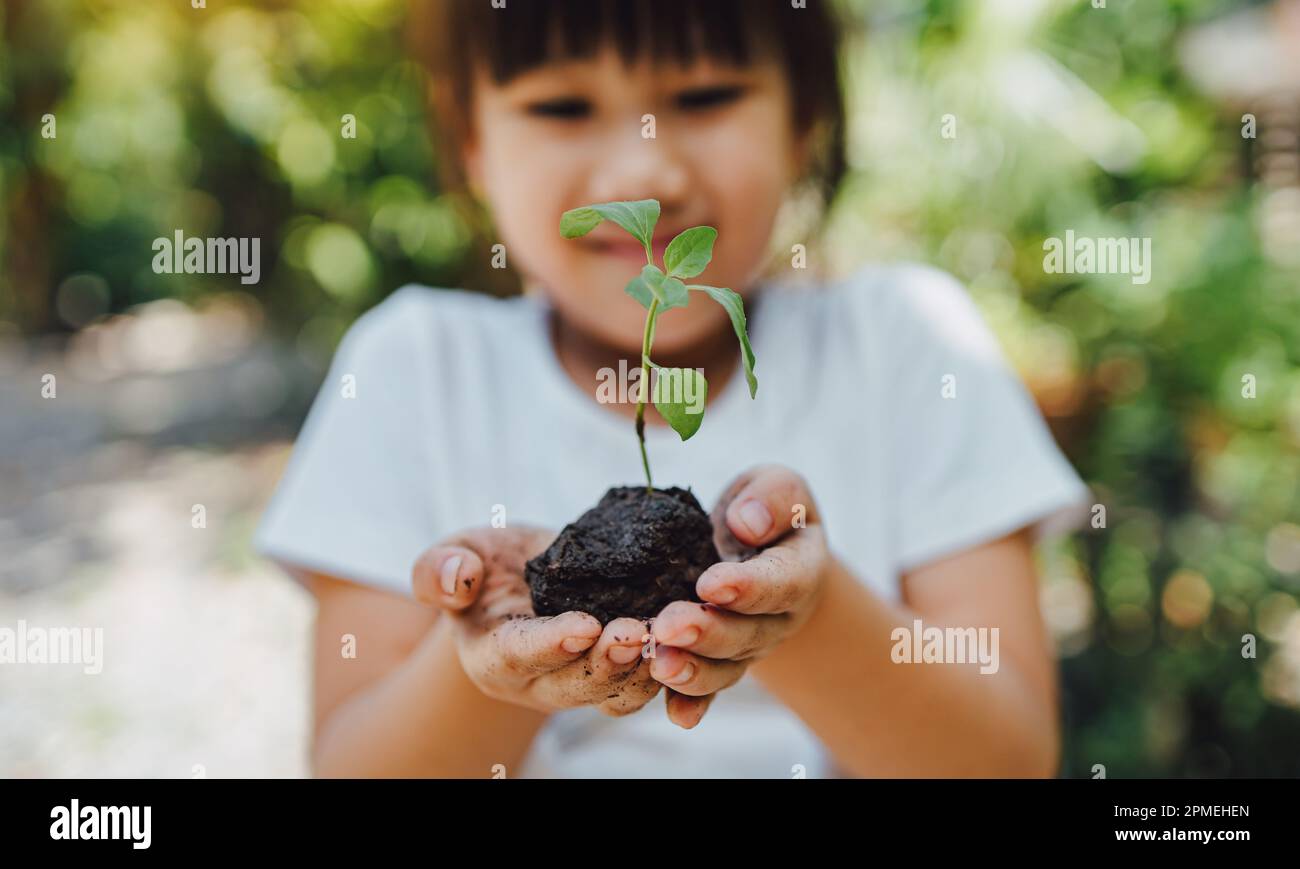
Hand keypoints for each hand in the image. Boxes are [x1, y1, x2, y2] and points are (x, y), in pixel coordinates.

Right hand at [412, 526, 662, 716]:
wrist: (522, 580)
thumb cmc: (484, 566)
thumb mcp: (454, 554)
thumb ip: (439, 569)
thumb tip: (455, 579)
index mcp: (492, 657)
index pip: (519, 655)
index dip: (551, 644)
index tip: (584, 626)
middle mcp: (537, 684)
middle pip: (573, 685)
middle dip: (607, 662)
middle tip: (637, 632)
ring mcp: (579, 686)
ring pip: (615, 694)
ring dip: (645, 671)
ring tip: (671, 637)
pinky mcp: (615, 678)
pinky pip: (644, 685)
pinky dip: (669, 669)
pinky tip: (692, 639)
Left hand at [650, 465, 829, 727]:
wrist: (760, 548)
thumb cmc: (765, 511)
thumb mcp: (779, 487)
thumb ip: (773, 498)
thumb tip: (746, 523)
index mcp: (799, 570)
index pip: (779, 582)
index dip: (747, 587)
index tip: (710, 584)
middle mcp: (777, 618)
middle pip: (747, 633)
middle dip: (708, 632)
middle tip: (668, 626)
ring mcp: (749, 646)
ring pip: (725, 666)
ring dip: (692, 670)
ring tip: (659, 665)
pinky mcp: (721, 662)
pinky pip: (709, 689)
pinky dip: (692, 704)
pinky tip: (675, 716)